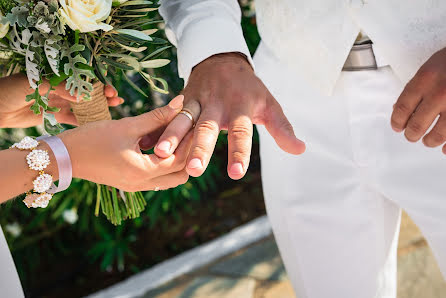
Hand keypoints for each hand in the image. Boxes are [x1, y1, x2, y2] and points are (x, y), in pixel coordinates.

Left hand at [0, 74, 122, 127]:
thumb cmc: (9, 90)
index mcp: (55, 77)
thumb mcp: (34, 84)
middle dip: (102, 94)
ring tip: (114, 107)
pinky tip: (98, 121)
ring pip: (83, 105)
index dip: (97, 82)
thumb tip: (82, 95)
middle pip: (86, 91)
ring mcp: (58, 102)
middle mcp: (59, 89)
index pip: (81, 78)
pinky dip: (86, 119)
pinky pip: (73, 118)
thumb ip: (58, 88)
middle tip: (116, 98)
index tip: (108, 88)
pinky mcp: (54, 116)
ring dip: (98, 106)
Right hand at [58, 95, 190, 191]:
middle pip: (181, 175)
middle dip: (189, 155)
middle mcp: (143, 184)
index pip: (181, 160)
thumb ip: (157, 116)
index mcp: (144, 172)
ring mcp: (137, 186)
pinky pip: (158, 177)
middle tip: (191, 132)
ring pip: (170, 178)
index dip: (192, 142)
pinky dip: (165, 164)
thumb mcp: (128, 126)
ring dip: (178, 160)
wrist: (63, 157)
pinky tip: (163, 144)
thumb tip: (180, 102)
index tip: (198, 124)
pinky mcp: (131, 183)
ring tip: (179, 137)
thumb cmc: (92, 139)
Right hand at [153, 53, 304, 179]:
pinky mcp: (183, 100)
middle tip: (194, 170)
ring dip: (172, 136)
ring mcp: (198, 101)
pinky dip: (156, 129)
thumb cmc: (249, 89)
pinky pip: (169, 115)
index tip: (235, 174)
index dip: (238, 153)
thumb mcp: (269, 105)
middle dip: (200, 148)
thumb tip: (301, 150)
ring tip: (161, 153)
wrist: (222, 60)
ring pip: (184, 120)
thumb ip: (282, 129)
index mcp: (241, 107)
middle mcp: (218, 104)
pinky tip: (144, 144)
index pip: (242, 132)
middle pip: (208, 128)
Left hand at [391, 47, 445, 153]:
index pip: (402, 108)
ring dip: (430, 141)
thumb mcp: (430, 68)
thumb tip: (398, 111)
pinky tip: (445, 149)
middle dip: (412, 134)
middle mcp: (440, 93)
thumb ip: (414, 89)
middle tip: (411, 136)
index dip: (397, 122)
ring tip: (429, 140)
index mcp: (425, 80)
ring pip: (438, 135)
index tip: (397, 127)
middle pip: (417, 125)